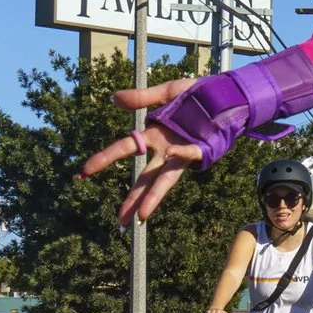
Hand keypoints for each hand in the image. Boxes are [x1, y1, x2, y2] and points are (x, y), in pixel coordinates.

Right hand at [78, 77, 207, 223]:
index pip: (123, 150)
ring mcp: (183, 153)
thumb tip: (113, 99)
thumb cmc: (198, 95)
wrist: (228, 94)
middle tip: (120, 221)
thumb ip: (142, 98)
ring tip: (142, 216)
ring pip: (165, 179)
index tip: (84, 172)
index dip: (103, 160)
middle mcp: (166, 150)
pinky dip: (183, 154)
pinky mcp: (202, 150)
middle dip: (132, 199)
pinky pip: (191, 155)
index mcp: (154, 135)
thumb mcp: (167, 91)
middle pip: (144, 178)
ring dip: (153, 197)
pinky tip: (173, 153)